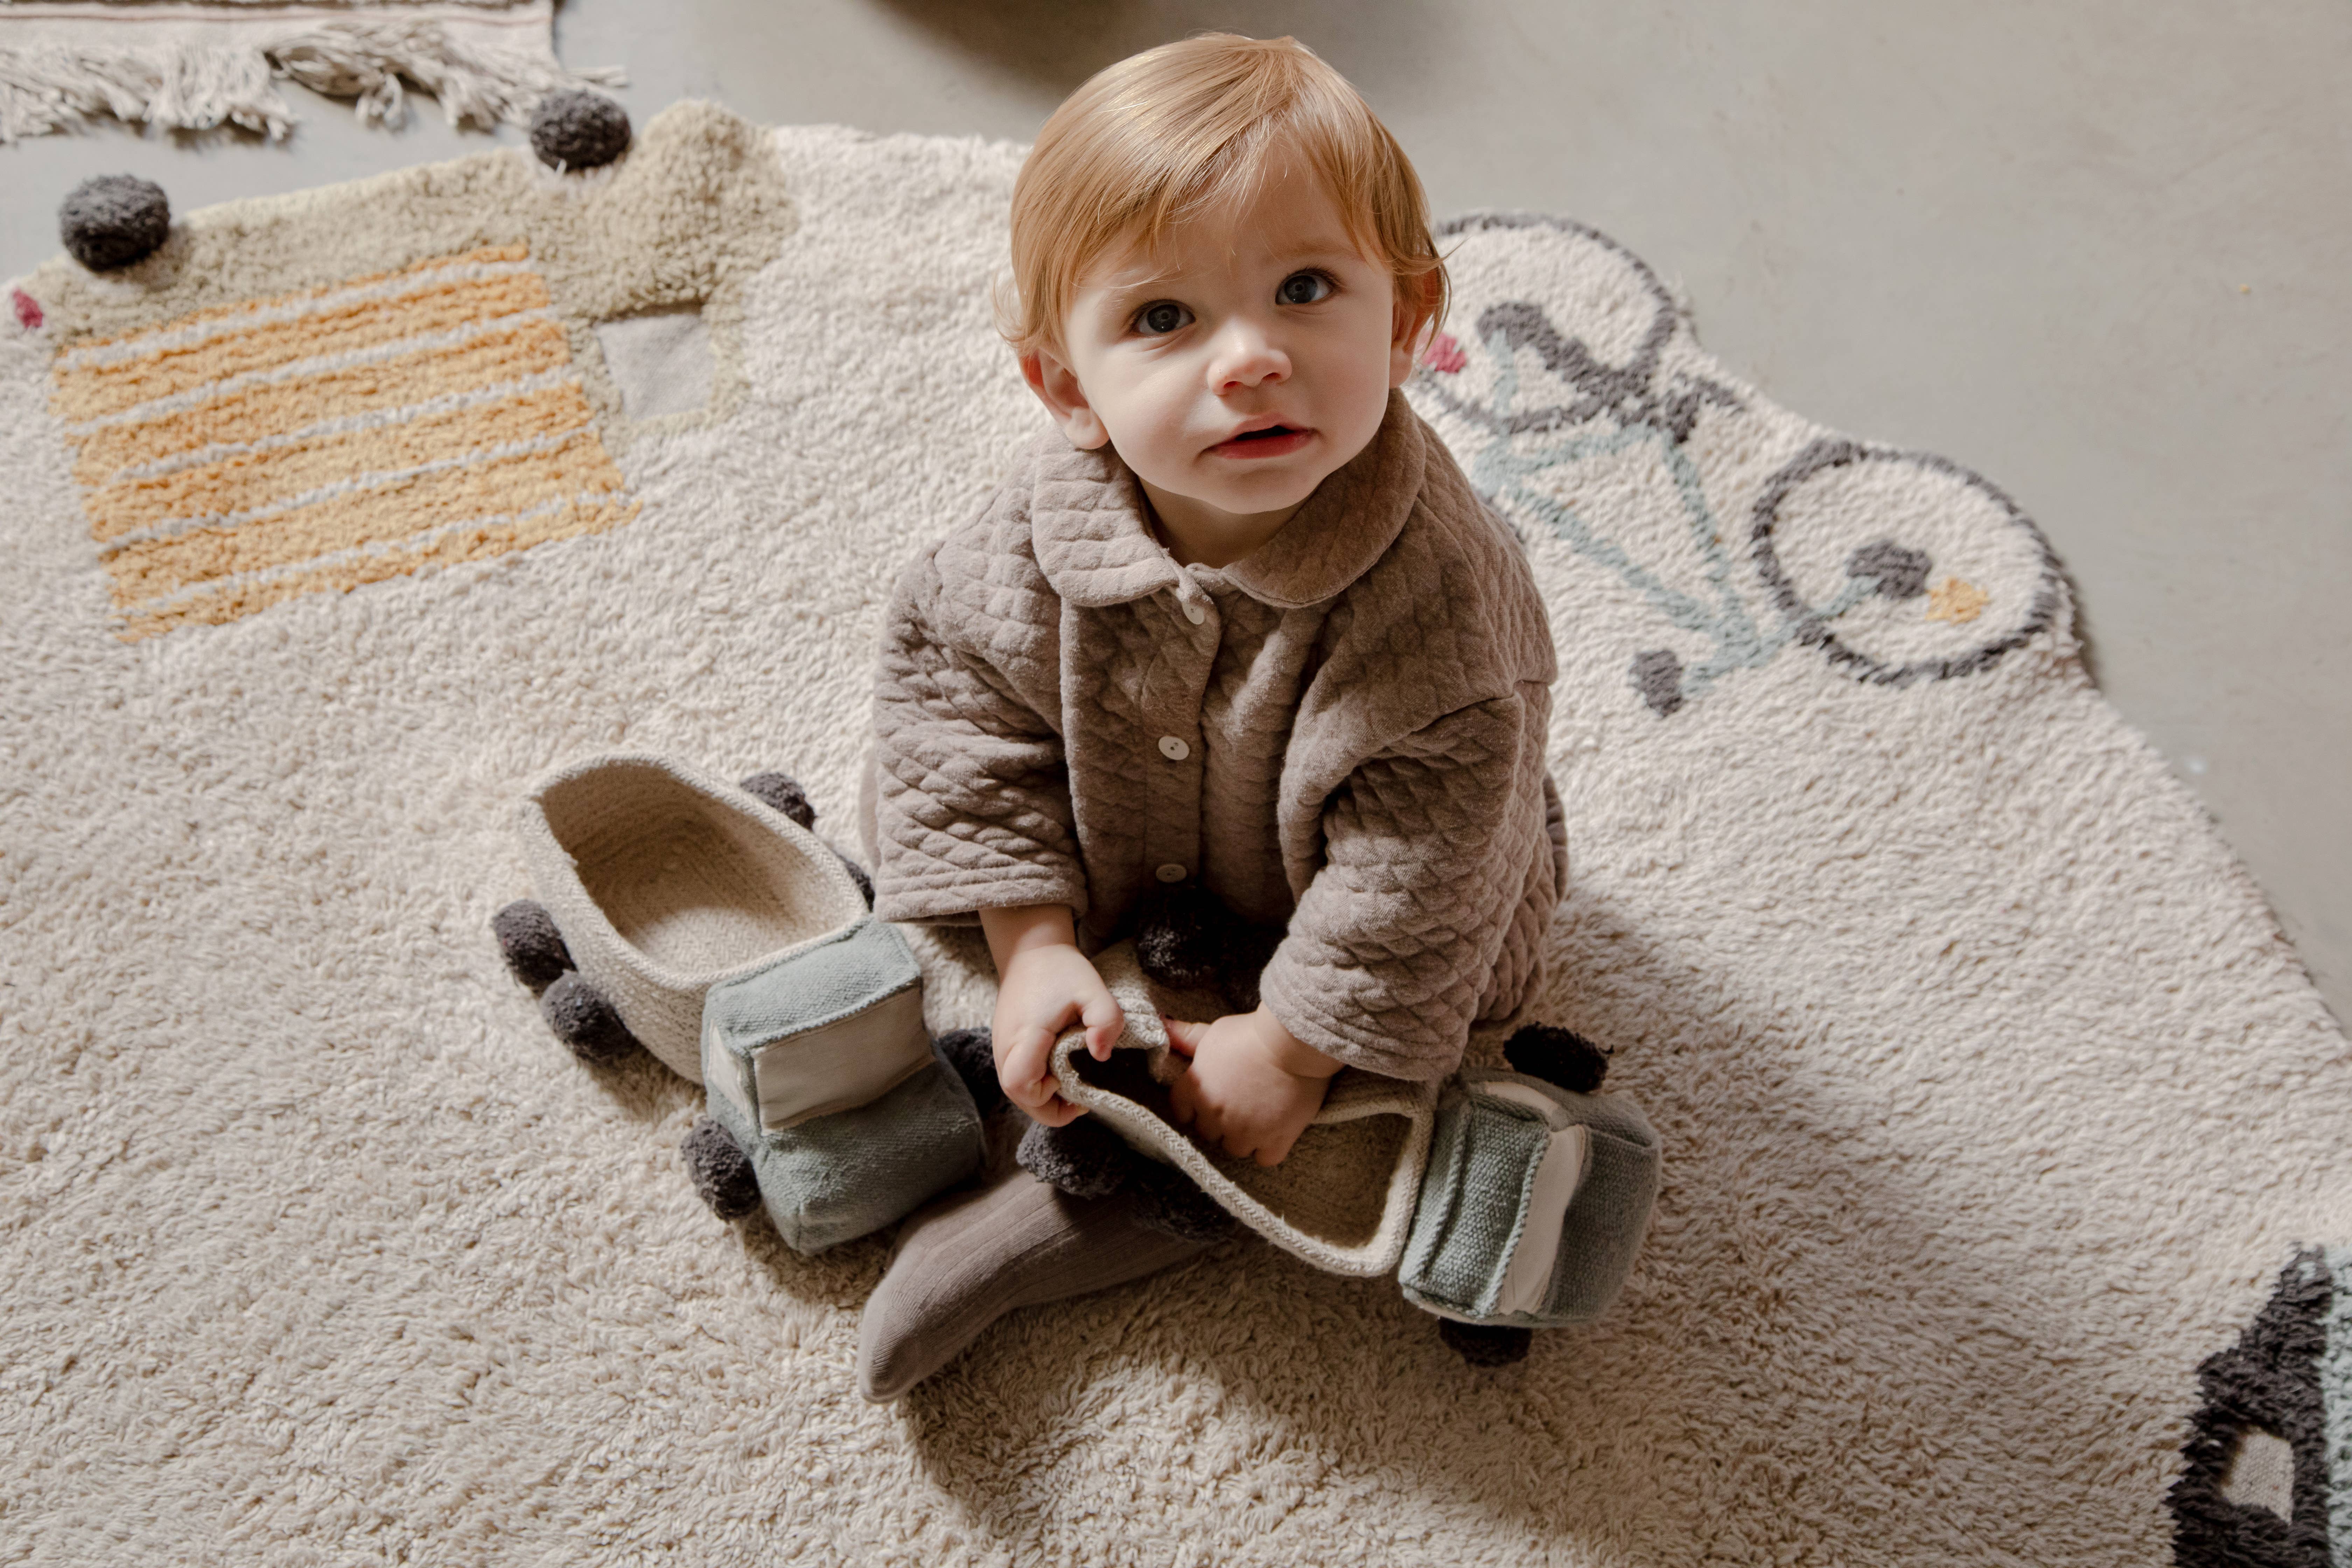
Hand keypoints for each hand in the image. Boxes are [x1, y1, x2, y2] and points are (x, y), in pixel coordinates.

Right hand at [980, 905, 1122, 1126]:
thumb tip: (1101, 1056)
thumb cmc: (1061, 970)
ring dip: (1043, 1096)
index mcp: (1024, 1035)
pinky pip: (1016, 1078)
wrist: (1031, 950)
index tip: (1074, 1086)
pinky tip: (1059, 1071)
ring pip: (1015, 1091)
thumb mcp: (1093, 989)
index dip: (1047, 1098)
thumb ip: (1105, 1020)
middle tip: (1081, 1095)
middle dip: (1049, 1107)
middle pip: (1018, 1097)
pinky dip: (1037, 1084)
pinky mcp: (1004, 1046)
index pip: (1020, 1086)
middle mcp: (1005, 1047)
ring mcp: (1000, 1048)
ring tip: (1073, 1083)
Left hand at [1164, 1007, 1341, 1165]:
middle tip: (1237, 1105)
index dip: (1194, 1106)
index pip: (1181, 1110)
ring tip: (1257, 1118)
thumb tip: (1164, 1025)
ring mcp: (1245, 1131)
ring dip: (1243, 1137)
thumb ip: (1187, 1037)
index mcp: (1195, 1089)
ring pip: (1235, 1148)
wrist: (1292, 1042)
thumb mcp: (1215, 1031)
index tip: (1208, 1099)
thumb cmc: (1251, 1033)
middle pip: (1208, 1133)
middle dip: (1219, 1121)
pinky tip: (1273, 1132)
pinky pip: (1264, 1158)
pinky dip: (1268, 1149)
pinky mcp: (1274, 1140)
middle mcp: (1215, 1115)